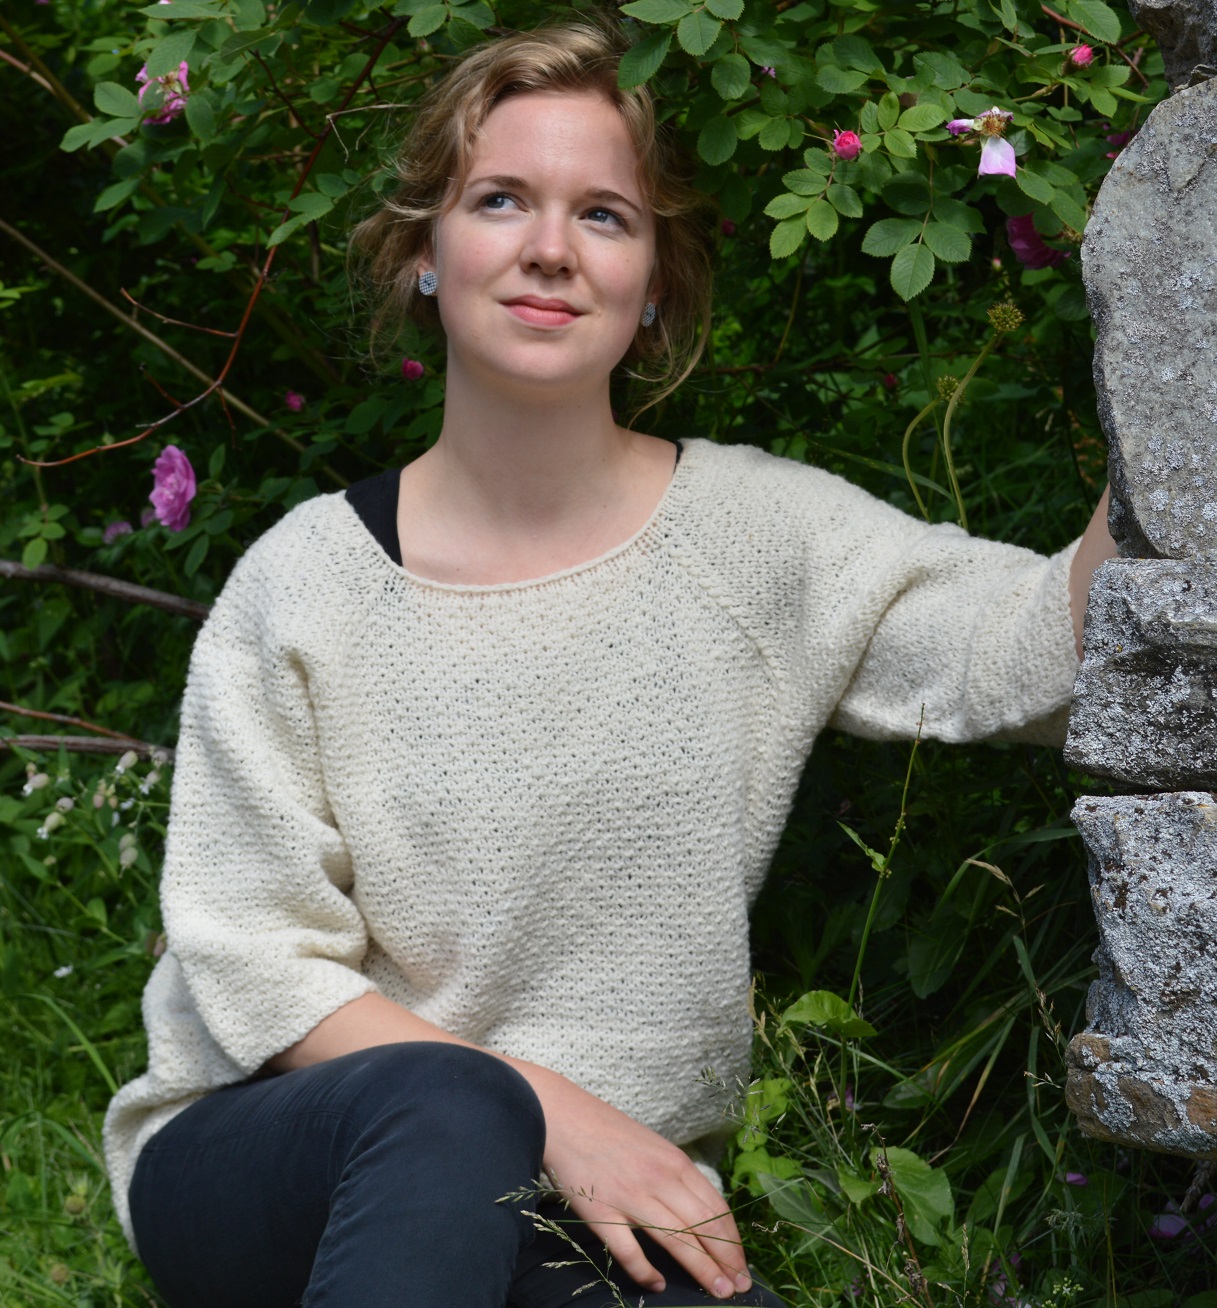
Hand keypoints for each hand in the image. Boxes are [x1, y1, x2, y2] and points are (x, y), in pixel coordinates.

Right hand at [517, 1062, 752, 1299]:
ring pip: (678, 1240)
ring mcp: (630, 1197)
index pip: (716, 1207)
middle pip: (704, 1226)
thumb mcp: (653, 1146)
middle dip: (727, 1261)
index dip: (733, 1240)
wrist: (562, 1117)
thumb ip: (676, 1176)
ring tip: (719, 1292)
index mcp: (674, 1161)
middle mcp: (658, 1179)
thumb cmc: (608, 1132)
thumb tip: (700, 1213)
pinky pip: (630, 1252)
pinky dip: (646, 1272)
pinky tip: (657, 1284)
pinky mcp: (601, 1213)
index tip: (742, 1264)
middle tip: (740, 1287)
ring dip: (702, 1270)